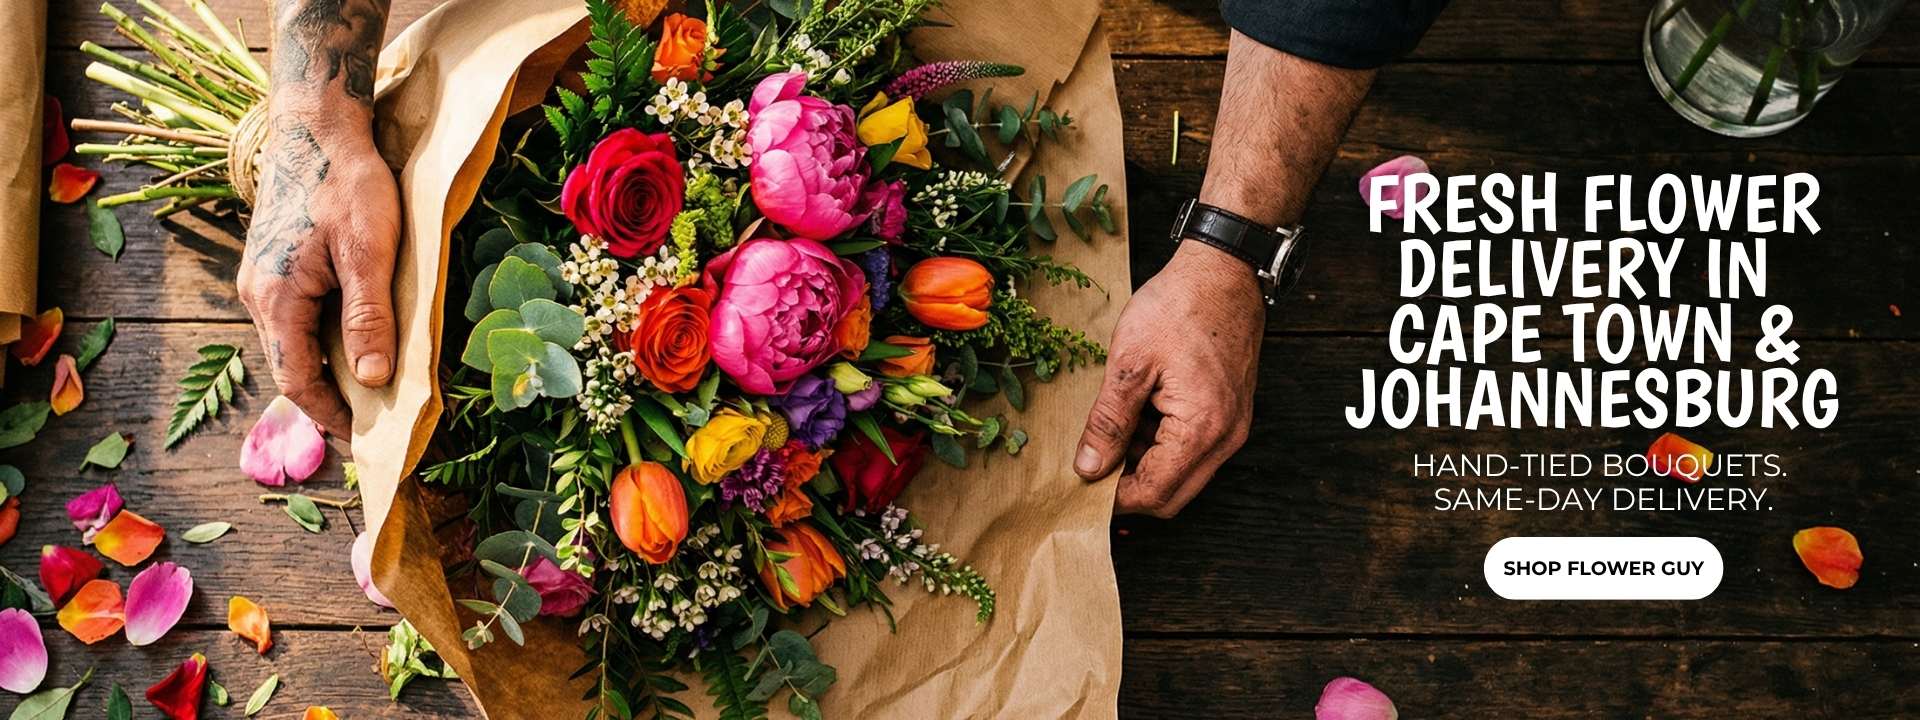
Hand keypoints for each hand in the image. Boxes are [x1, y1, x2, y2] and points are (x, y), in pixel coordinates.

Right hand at [236, 117, 399, 433]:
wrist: (316, 129)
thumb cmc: (346, 184)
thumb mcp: (368, 251)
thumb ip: (368, 316)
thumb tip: (372, 378)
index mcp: (276, 298)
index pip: (297, 380)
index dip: (331, 415)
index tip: (365, 436)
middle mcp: (259, 295)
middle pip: (293, 366)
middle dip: (332, 398)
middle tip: (376, 420)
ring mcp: (264, 281)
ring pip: (295, 342)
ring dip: (331, 368)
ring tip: (375, 389)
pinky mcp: (276, 267)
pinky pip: (299, 318)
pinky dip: (327, 338)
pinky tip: (360, 340)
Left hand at [1073, 241, 1264, 516]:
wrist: (1222, 270)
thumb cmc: (1178, 307)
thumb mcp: (1130, 363)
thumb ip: (1109, 422)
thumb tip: (1088, 468)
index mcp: (1202, 429)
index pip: (1154, 492)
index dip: (1114, 497)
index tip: (1081, 484)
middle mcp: (1226, 438)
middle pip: (1172, 496)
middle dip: (1130, 487)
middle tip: (1093, 462)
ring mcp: (1233, 427)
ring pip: (1182, 474)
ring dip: (1145, 463)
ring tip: (1116, 424)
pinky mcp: (1231, 413)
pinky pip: (1194, 449)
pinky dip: (1162, 444)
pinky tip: (1140, 411)